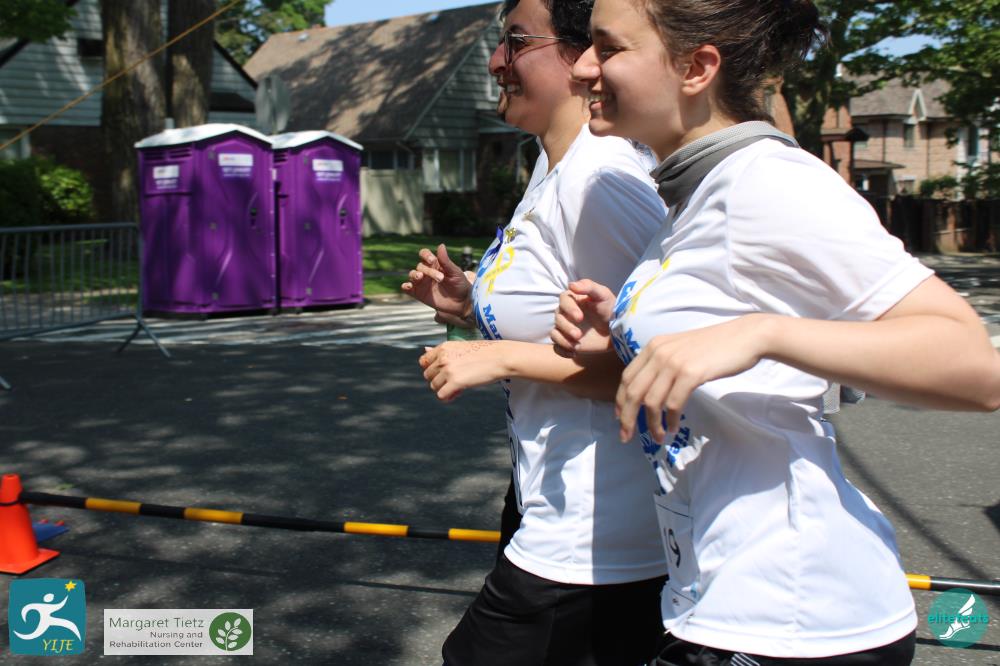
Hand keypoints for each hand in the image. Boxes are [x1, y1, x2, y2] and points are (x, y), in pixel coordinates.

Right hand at [401, 244, 471, 317]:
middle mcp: (426, 272)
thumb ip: (446, 261)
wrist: (461, 303)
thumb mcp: (455, 272)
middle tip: (441, 279)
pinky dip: (405, 286)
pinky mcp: (418, 293)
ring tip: (420, 277)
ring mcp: (422, 282)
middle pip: (420, 266)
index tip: (432, 260)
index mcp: (435, 264)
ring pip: (412, 274)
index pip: (424, 254)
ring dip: (414, 275)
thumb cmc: (460, 285)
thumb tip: (441, 245)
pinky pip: (407, 288)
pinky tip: (408, 286)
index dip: (426, 255)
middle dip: (429, 271)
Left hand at [419, 341, 509, 400]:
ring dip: (444, 389)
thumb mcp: (460, 346)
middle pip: (428, 375)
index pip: (423, 361)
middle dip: (439, 380)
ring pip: (434, 386)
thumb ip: (442, 351)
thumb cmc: (485, 352)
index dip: (432, 369)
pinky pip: (442, 395)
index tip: (442, 372)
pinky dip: (448, 397)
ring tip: (458, 387)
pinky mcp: (455, 382)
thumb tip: (425, 349)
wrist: (501, 357)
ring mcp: (448, 370)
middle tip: (453, 381)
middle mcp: (443, 358)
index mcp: (443, 347)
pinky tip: (458, 393)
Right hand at [551, 280, 615, 353]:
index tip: (580, 317)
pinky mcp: (568, 342)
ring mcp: (566, 329)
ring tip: (576, 345)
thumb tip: (571, 285)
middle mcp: (567, 314)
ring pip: (554, 333)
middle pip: (558, 318)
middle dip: (567, 327)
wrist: (617, 331)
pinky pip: (557, 347)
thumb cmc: (611, 310)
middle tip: (579, 335)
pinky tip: (573, 353)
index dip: (569, 308)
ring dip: (563, 340)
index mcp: (573, 300)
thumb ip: (589, 286)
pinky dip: (562, 351)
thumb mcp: (604, 295)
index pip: (563, 300)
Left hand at [616, 314, 771, 442]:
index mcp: (654, 346)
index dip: (620, 401)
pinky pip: (673, 404)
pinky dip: (671, 420)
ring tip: (658, 437)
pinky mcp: (691, 373)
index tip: (620, 418)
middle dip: (627, 418)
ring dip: (652, 424)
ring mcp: (674, 362)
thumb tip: (650, 390)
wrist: (745, 337)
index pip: (627, 377)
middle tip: (626, 436)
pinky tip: (673, 428)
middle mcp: (659, 353)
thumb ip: (663, 363)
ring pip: (651, 401)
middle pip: (632, 392)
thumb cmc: (716, 346)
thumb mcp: (680, 349)